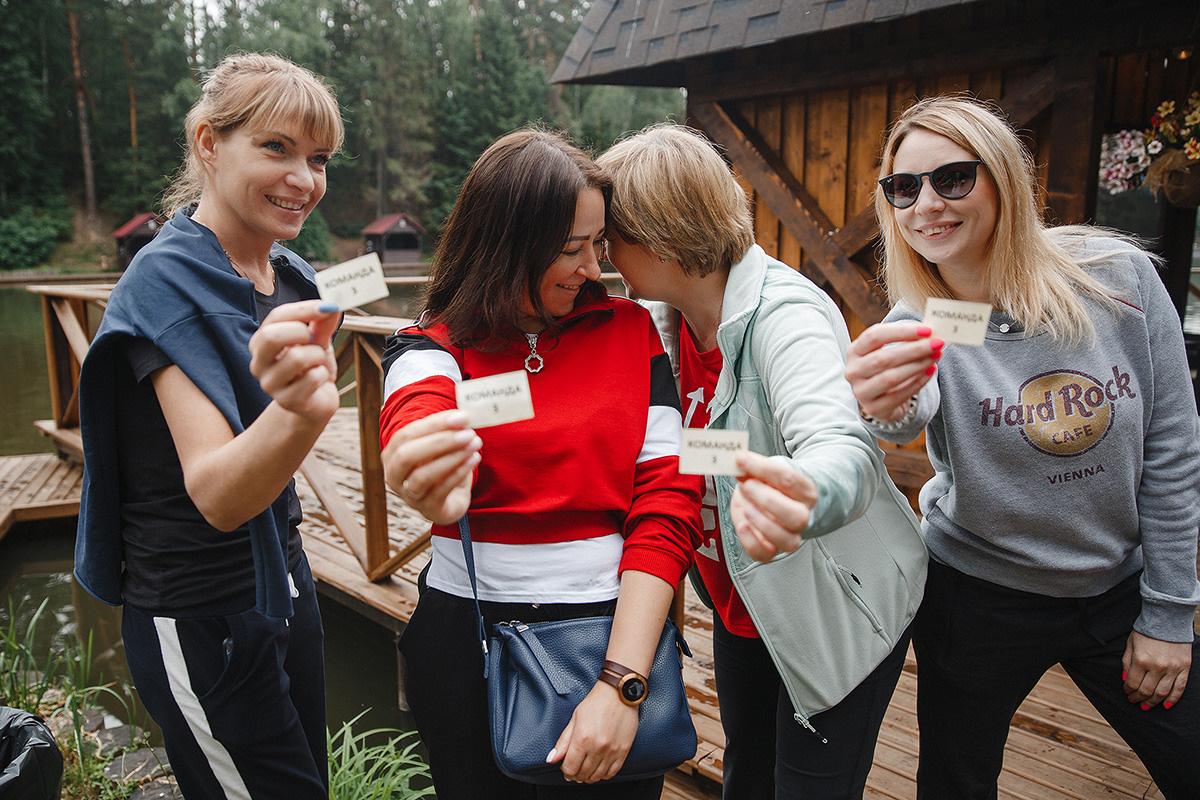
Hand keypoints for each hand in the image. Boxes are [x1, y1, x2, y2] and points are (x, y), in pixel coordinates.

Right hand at [249, 300, 340, 423]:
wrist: (317, 401)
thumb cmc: (313, 368)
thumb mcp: (317, 341)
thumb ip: (322, 323)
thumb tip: (332, 304)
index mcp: (262, 342)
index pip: (276, 317)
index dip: (304, 309)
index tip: (328, 306)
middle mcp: (259, 362)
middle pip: (271, 337)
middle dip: (301, 333)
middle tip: (313, 340)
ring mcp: (270, 384)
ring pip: (297, 358)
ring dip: (317, 356)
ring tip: (317, 363)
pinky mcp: (286, 401)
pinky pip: (312, 378)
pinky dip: (322, 375)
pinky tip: (318, 381)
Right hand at [381, 409, 480, 524]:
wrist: (448, 501)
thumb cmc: (441, 466)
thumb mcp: (438, 447)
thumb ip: (445, 430)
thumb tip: (463, 415)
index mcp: (392, 455)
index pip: (406, 435)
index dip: (434, 424)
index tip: (461, 416)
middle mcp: (394, 476)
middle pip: (407, 456)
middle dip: (439, 441)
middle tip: (468, 432)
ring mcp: (409, 496)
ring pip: (423, 476)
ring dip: (451, 457)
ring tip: (474, 444)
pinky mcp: (428, 509)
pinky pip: (441, 491)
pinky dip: (458, 473)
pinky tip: (473, 459)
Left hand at [546, 682, 638, 782]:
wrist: (619, 694)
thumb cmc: (595, 703)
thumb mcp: (574, 719)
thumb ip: (563, 742)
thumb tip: (551, 759)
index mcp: (582, 739)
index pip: (570, 768)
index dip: (565, 771)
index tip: (566, 768)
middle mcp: (597, 747)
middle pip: (583, 774)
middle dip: (576, 775)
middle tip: (575, 771)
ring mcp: (612, 751)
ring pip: (597, 776)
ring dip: (589, 777)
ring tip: (586, 772)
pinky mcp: (623, 751)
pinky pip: (612, 772)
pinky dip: (604, 775)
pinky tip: (599, 770)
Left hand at [730, 451, 816, 560]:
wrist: (772, 498)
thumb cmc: (769, 484)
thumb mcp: (763, 472)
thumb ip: (752, 468)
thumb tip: (738, 463)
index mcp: (805, 491)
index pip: (790, 480)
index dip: (763, 468)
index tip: (741, 459)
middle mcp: (802, 516)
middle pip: (797, 516)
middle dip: (769, 501)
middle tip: (747, 486)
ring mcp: (788, 535)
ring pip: (787, 541)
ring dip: (763, 524)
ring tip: (746, 508)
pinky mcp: (771, 548)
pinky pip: (766, 554)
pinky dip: (752, 542)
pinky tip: (742, 526)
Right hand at [845, 322, 942, 421]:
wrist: (881, 399)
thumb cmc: (887, 368)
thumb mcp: (888, 349)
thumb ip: (904, 339)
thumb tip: (929, 331)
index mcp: (854, 351)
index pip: (874, 336)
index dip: (902, 331)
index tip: (927, 330)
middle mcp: (853, 371)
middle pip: (884, 358)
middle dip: (914, 349)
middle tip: (937, 343)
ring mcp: (861, 392)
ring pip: (891, 377)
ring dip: (918, 365)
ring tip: (936, 356)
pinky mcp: (874, 408)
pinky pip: (899, 395)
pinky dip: (918, 382)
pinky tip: (931, 371)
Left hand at [1122, 630, 1191, 709]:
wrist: (1168, 619)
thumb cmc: (1147, 631)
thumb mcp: (1130, 643)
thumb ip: (1126, 662)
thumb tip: (1125, 679)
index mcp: (1141, 660)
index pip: (1132, 682)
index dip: (1128, 690)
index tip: (1127, 692)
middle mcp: (1157, 666)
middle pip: (1146, 690)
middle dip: (1138, 698)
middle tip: (1134, 701)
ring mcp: (1172, 668)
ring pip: (1162, 693)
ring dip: (1153, 702)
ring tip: (1146, 706)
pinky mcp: (1184, 668)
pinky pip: (1179, 688)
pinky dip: (1172, 699)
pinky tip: (1165, 705)